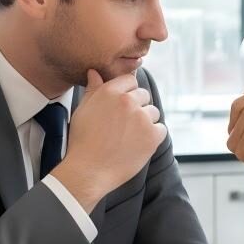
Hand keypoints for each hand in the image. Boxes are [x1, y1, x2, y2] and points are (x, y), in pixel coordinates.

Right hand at [53, 69, 166, 211]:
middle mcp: (128, 101)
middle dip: (137, 106)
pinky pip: (161, 129)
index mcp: (110, 92)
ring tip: (129, 136)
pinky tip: (138, 144)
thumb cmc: (82, 141)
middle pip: (144, 95)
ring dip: (146, 121)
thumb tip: (95, 72)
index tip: (121, 106)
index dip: (127, 92)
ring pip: (153, 112)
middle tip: (124, 125)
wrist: (88, 170)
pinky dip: (153, 136)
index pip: (130, 80)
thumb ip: (93, 90)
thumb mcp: (82, 110)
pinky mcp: (153, 136)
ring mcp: (142, 118)